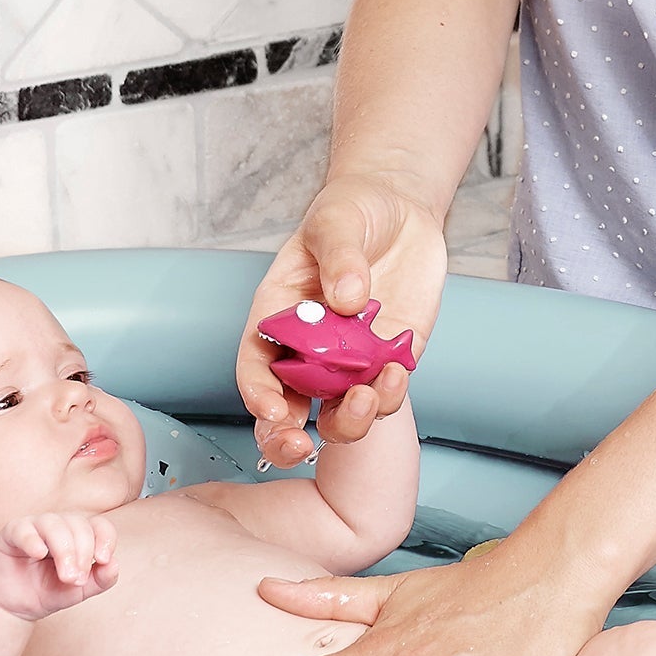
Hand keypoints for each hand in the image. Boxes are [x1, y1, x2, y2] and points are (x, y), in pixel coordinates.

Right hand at [0, 514, 117, 621]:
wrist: (14, 605)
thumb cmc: (46, 592)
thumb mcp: (79, 591)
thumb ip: (100, 580)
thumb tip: (115, 565)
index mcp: (79, 535)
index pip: (99, 525)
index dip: (105, 539)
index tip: (104, 560)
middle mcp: (59, 526)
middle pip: (79, 524)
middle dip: (83, 553)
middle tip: (77, 579)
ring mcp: (35, 527)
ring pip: (54, 524)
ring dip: (64, 550)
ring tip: (65, 576)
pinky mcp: (12, 533)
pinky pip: (23, 529)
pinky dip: (33, 540)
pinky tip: (39, 554)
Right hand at [239, 174, 447, 469]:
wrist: (399, 209)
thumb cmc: (350, 212)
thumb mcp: (336, 221)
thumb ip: (339, 257)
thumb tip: (347, 298)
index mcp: (277, 318)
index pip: (257, 367)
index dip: (258, 394)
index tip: (272, 410)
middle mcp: (308, 350)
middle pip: (288, 409)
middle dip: (287, 437)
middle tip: (301, 446)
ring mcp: (350, 361)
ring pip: (340, 414)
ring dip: (351, 420)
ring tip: (368, 394)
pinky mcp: (389, 360)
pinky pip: (386, 394)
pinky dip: (390, 395)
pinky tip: (399, 370)